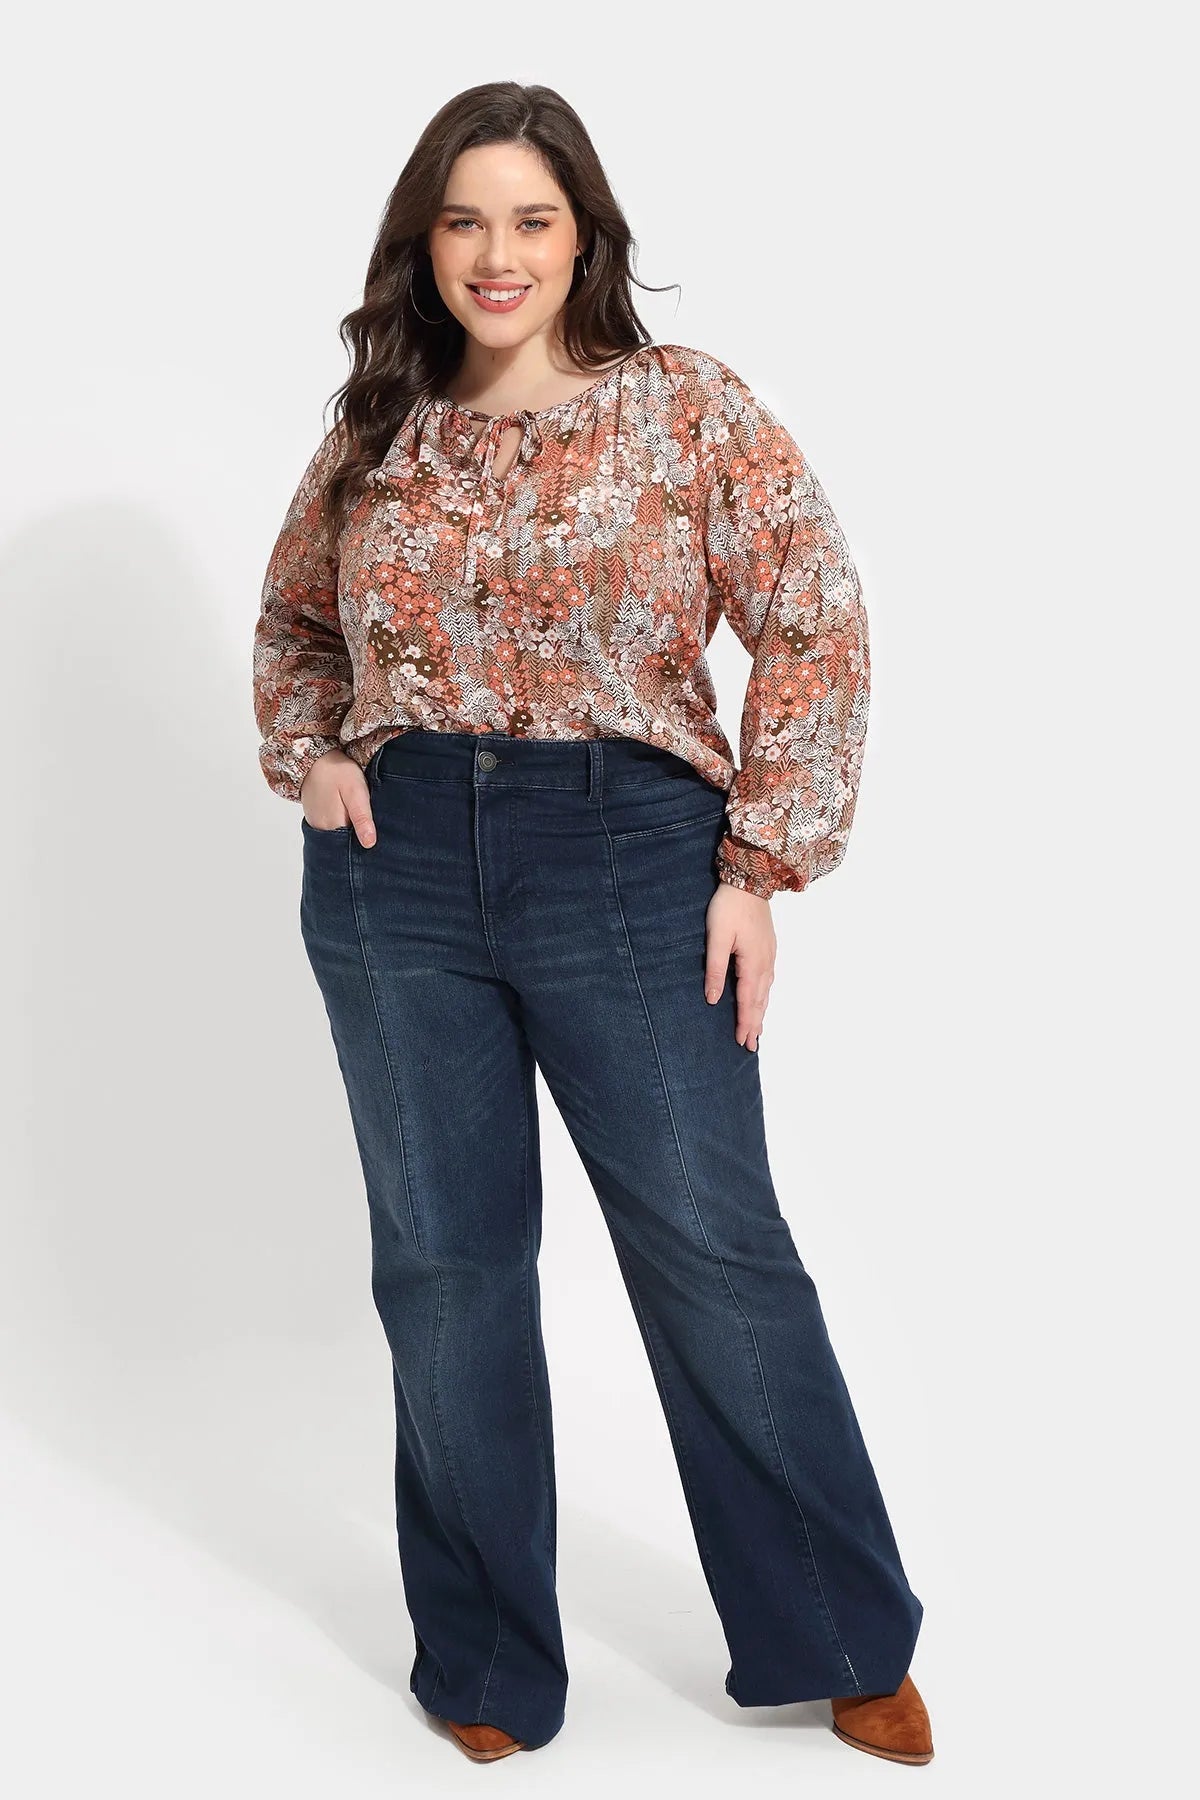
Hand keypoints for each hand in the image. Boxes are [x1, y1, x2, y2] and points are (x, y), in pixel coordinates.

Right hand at [300, 749, 376, 847]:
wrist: (316, 758)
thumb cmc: (338, 772)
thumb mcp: (356, 792)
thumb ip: (362, 818)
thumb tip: (369, 844)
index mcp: (333, 826)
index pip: (353, 846)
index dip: (366, 840)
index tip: (374, 830)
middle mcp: (321, 830)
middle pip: (345, 842)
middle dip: (358, 836)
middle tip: (368, 818)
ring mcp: (316, 824)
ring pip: (338, 835)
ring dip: (349, 830)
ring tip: (356, 814)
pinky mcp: (314, 818)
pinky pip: (331, 828)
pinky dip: (340, 823)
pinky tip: (346, 812)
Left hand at [704, 881, 775, 1051]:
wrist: (750, 880)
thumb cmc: (729, 907)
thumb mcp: (716, 938)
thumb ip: (715, 969)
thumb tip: (714, 999)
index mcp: (752, 963)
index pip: (748, 1001)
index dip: (745, 1023)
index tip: (743, 1042)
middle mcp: (765, 963)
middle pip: (760, 1001)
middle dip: (755, 1024)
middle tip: (751, 1046)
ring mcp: (769, 955)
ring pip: (766, 991)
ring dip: (761, 1012)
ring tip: (758, 1029)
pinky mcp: (768, 947)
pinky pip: (768, 979)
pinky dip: (765, 995)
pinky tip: (762, 998)